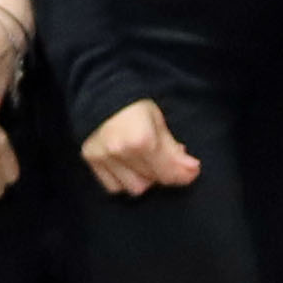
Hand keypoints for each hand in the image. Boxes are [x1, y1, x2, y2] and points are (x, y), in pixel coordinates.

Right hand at [81, 98, 201, 198]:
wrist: (101, 94)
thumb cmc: (134, 105)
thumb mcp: (159, 122)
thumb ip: (173, 149)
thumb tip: (191, 170)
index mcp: (141, 140)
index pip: (167, 173)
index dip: (184, 174)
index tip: (191, 169)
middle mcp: (119, 152)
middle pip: (153, 181)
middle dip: (164, 172)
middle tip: (166, 158)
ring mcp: (103, 158)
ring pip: (134, 188)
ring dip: (145, 179)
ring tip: (147, 162)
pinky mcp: (90, 160)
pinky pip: (113, 186)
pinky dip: (125, 181)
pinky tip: (130, 167)